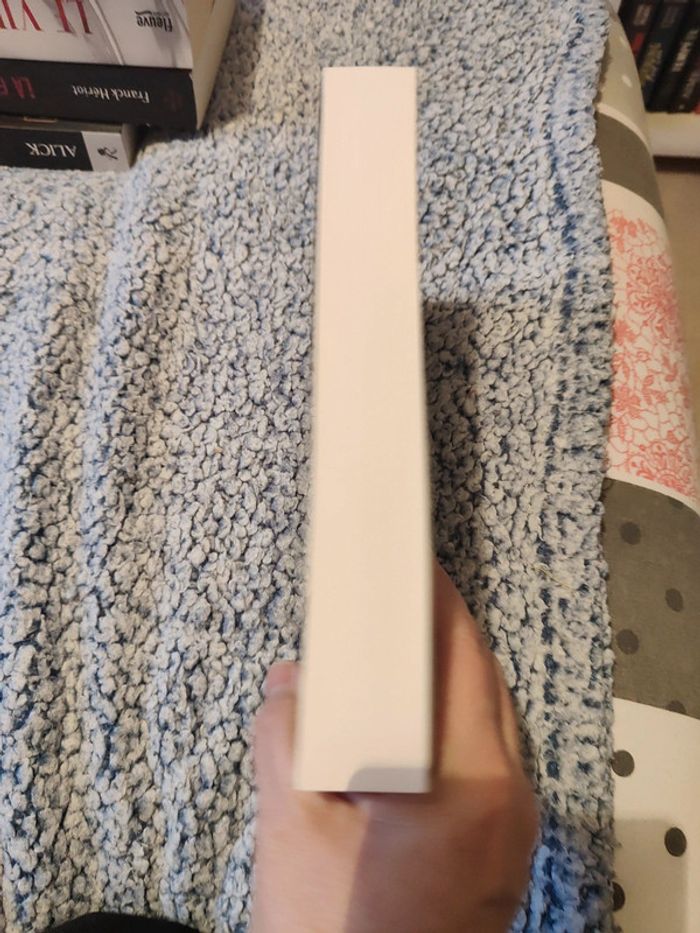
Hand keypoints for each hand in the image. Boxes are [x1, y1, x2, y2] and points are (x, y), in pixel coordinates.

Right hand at [251, 561, 538, 932]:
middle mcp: (509, 799)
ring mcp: (514, 826)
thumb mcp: (291, 827)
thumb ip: (285, 735)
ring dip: (450, 673)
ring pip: (490, 716)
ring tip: (400, 644)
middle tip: (396, 599)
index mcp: (466, 783)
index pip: (458, 658)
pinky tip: (412, 713)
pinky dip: (454, 718)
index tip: (409, 567)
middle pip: (482, 683)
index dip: (434, 603)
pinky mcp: (503, 845)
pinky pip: (488, 752)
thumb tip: (291, 683)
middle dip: (441, 632)